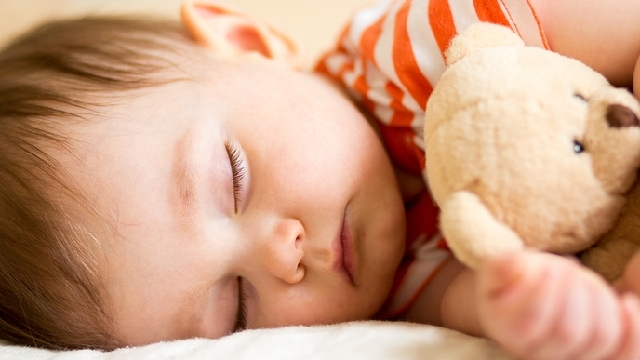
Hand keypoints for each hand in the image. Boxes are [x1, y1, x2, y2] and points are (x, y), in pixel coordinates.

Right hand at [476, 250, 639, 359]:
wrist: (529, 299)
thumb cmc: (513, 282)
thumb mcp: (499, 270)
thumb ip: (502, 266)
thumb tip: (514, 268)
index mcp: (509, 334)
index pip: (530, 322)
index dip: (543, 292)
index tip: (548, 268)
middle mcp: (540, 357)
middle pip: (569, 331)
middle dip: (573, 290)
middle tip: (566, 268)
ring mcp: (574, 359)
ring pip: (601, 337)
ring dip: (599, 298)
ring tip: (584, 279)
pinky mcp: (602, 356)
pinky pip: (626, 353)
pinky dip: (633, 327)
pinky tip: (627, 302)